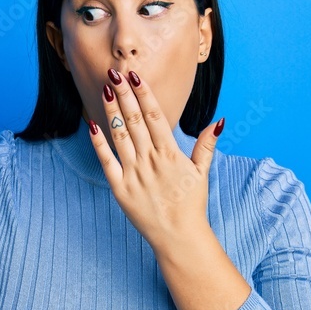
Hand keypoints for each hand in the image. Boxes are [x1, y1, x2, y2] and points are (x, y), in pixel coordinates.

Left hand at [88, 69, 223, 250]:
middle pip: (134, 120)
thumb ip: (206, 144)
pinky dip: (98, 142)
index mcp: (170, 153)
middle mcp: (151, 160)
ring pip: (119, 135)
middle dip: (124, 94)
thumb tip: (218, 120)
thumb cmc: (191, 204)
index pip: (154, 116)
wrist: (179, 237)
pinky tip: (92, 124)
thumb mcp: (202, 172)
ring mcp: (134, 174)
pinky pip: (106, 161)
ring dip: (111, 111)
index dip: (144, 94)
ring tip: (104, 89)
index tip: (135, 75)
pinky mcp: (120, 189)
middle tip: (114, 73)